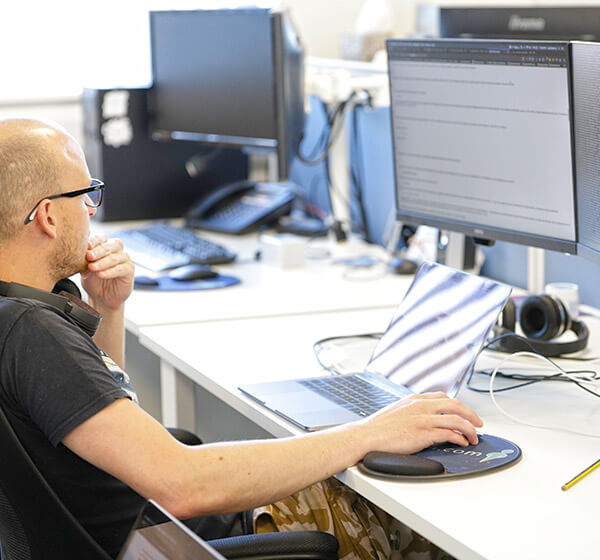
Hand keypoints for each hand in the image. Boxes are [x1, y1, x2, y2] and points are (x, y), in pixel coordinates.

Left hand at [81, 234, 134, 310]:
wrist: (101, 298)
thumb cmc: (93, 281)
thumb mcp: (84, 269)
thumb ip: (83, 259)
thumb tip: (77, 248)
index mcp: (104, 246)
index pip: (102, 238)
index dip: (95, 240)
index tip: (86, 245)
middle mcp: (116, 250)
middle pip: (112, 245)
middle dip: (99, 250)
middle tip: (89, 256)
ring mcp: (124, 259)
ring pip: (117, 257)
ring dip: (104, 262)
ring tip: (93, 268)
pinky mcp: (129, 270)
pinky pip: (122, 268)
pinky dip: (111, 271)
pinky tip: (101, 275)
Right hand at [357, 392, 482, 455]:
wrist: (366, 436)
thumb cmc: (377, 427)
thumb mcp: (396, 411)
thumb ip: (412, 411)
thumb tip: (423, 419)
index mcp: (414, 399)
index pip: (443, 397)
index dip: (459, 405)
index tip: (465, 413)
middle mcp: (421, 406)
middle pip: (456, 404)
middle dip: (471, 414)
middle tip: (479, 424)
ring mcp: (423, 419)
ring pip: (457, 419)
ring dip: (470, 429)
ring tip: (474, 437)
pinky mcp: (423, 433)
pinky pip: (449, 433)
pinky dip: (460, 438)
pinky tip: (462, 443)